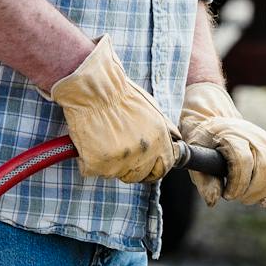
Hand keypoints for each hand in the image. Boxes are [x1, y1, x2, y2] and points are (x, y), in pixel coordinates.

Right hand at [45, 38, 180, 182]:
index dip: (152, 169)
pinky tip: (89, 142)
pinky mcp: (98, 164)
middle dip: (129, 167)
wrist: (93, 89)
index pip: (162, 168)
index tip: (144, 167)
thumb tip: (176, 139)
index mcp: (159, 140)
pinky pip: (92, 170)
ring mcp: (120, 161)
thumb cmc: (120, 95)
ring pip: (114, 173)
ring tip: (102, 139)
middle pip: (138, 175)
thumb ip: (164, 127)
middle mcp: (143, 153)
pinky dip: (89, 160)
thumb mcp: (152, 108)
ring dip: (108, 162)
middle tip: (116, 149)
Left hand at [178, 82, 265, 208]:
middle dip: (253, 190)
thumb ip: (204, 181)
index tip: (228, 195)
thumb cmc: (203, 142)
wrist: (214, 121)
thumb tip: (214, 201)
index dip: (238, 184)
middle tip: (239, 199)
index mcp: (231, 135)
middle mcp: (254, 135)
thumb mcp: (195, 158)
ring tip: (252, 199)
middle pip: (265, 166)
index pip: (243, 161)